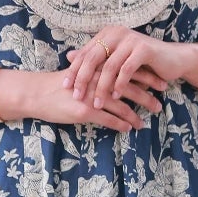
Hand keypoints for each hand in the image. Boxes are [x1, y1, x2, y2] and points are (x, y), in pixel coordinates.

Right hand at [0, 64, 161, 132]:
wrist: (36, 93)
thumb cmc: (58, 84)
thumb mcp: (80, 73)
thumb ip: (98, 73)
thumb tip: (115, 76)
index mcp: (98, 67)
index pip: (128, 70)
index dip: (146, 77)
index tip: (160, 83)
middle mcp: (97, 79)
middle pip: (129, 86)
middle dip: (147, 95)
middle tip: (161, 103)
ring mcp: (92, 95)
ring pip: (121, 104)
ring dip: (136, 114)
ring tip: (146, 121)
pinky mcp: (85, 110)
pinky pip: (108, 118)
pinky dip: (121, 124)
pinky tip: (129, 128)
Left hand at [62, 28, 197, 108]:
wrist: (173, 60)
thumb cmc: (142, 63)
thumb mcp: (116, 60)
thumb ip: (95, 57)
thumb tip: (69, 56)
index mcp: (107, 34)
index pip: (85, 53)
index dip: (74, 70)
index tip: (65, 87)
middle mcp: (117, 33)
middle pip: (93, 58)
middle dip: (83, 79)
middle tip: (77, 96)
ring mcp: (131, 39)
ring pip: (109, 66)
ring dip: (102, 87)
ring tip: (97, 103)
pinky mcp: (144, 49)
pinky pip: (127, 69)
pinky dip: (120, 84)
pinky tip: (116, 96)